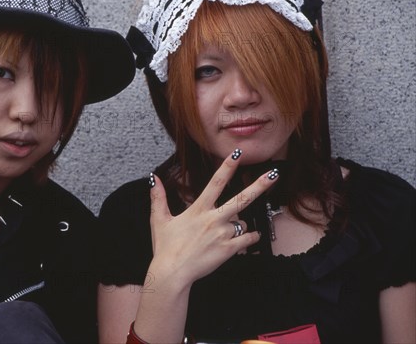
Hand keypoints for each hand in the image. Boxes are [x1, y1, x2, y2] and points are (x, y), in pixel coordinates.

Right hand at [148, 150, 277, 284]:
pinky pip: (247, 239)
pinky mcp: (228, 249)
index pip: (216, 182)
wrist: (172, 273)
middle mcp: (214, 219)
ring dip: (239, 224)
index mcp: (198, 210)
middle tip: (273, 175)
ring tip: (227, 232)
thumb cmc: (165, 248)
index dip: (227, 166)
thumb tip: (153, 179)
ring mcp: (223, 234)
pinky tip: (252, 237)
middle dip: (259, 185)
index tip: (237, 154)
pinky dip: (251, 237)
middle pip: (242, 199)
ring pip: (242, 223)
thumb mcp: (159, 220)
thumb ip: (158, 197)